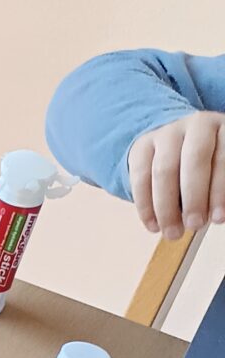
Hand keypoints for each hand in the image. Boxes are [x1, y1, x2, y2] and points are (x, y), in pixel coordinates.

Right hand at [127, 111, 224, 236]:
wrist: (179, 143)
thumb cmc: (209, 163)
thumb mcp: (220, 170)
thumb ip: (220, 187)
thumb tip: (219, 215)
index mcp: (223, 128)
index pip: (222, 158)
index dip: (219, 191)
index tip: (218, 219)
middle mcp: (196, 125)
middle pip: (194, 160)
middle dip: (194, 197)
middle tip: (194, 225)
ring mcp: (167, 133)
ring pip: (163, 171)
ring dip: (166, 208)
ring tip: (172, 232)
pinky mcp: (142, 146)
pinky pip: (140, 177)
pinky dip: (145, 206)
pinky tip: (153, 225)